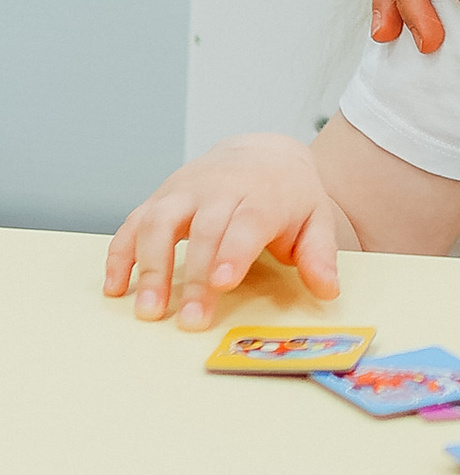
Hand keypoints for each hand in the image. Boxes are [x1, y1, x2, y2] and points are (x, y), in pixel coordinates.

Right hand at [104, 137, 344, 327]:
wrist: (262, 154)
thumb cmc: (288, 197)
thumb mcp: (314, 219)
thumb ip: (318, 255)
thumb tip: (328, 290)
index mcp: (262, 193)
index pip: (246, 221)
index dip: (232, 251)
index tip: (221, 283)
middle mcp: (220, 187)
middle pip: (202, 229)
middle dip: (193, 275)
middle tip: (189, 320)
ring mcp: (185, 191)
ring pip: (159, 222)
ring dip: (150, 267)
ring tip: (148, 311)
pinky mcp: (159, 199)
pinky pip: (133, 223)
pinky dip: (120, 254)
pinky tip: (115, 288)